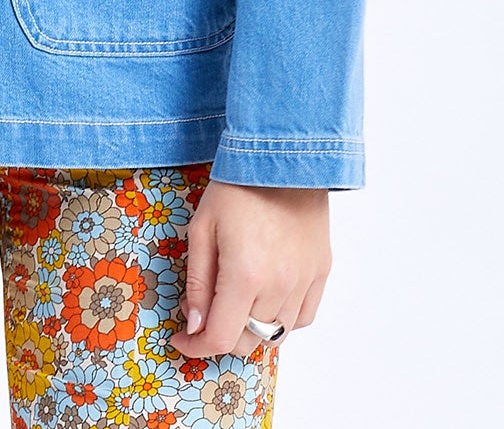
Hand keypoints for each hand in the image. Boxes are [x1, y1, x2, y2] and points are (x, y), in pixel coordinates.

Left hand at [169, 179, 330, 359]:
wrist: (283, 156)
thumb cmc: (237, 186)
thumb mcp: (202, 228)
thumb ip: (198, 283)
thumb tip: (194, 326)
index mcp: (245, 276)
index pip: (220, 338)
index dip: (196, 347)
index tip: (182, 338)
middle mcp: (279, 287)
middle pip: (248, 342)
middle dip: (220, 336)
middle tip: (203, 312)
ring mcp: (304, 282)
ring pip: (275, 336)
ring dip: (250, 328)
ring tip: (234, 301)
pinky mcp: (321, 273)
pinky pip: (301, 318)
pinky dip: (281, 319)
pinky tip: (265, 297)